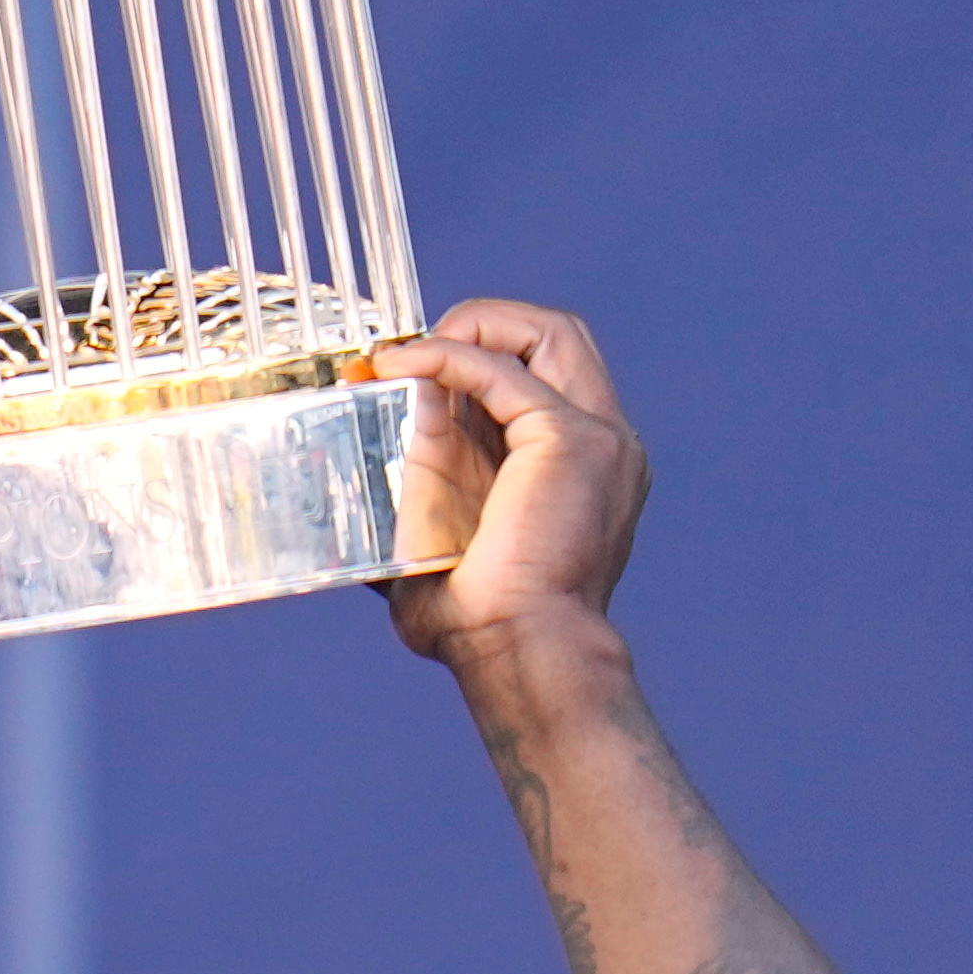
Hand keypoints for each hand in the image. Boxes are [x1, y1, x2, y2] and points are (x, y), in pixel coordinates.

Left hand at [373, 300, 645, 674]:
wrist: (518, 649)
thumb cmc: (479, 620)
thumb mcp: (438, 534)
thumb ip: (419, 477)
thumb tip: (368, 424)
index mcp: (580, 464)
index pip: (543, 372)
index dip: (477, 354)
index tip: (407, 370)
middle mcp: (604, 442)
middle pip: (556, 336)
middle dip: (481, 324)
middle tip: (409, 355)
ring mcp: (598, 436)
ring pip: (547, 331)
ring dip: (472, 324)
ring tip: (408, 354)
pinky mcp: (570, 439)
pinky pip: (501, 369)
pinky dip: (446, 355)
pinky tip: (402, 367)